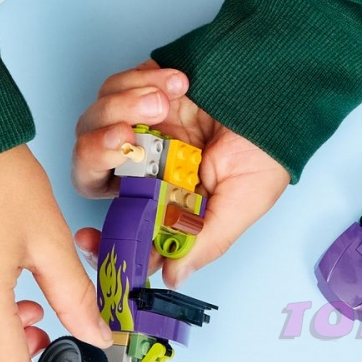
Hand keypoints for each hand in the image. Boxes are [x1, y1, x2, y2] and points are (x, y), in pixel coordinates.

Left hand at [72, 60, 290, 287]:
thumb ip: (203, 240)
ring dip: (123, 109)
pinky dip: (138, 83)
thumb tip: (173, 278)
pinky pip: (112, 88)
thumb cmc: (265, 154)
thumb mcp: (239, 205)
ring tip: (164, 104)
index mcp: (164, 202)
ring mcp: (139, 129)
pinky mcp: (139, 91)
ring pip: (94, 125)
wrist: (276, 98)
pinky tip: (177, 86)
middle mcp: (144, 168)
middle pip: (90, 170)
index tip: (86, 238)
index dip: (95, 236)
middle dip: (96, 153)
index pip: (119, 225)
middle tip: (124, 138)